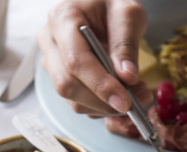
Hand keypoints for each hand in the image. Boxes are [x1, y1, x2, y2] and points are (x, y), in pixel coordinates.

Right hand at [37, 0, 151, 115]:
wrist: (102, 4)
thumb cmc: (112, 3)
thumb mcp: (128, 13)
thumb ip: (126, 44)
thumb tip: (127, 77)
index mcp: (62, 18)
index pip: (76, 61)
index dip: (100, 85)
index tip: (124, 101)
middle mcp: (50, 41)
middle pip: (68, 85)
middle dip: (103, 101)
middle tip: (136, 102)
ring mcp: (51, 61)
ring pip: (71, 99)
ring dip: (104, 107)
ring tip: (134, 97)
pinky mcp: (59, 76)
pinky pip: (77, 102)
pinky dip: (100, 107)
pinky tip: (119, 96)